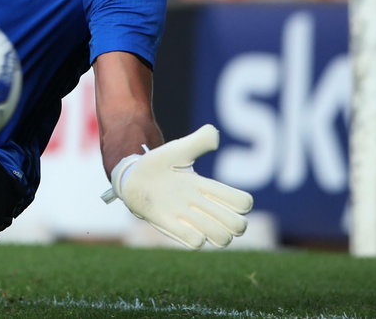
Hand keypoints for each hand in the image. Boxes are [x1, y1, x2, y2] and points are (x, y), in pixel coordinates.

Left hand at [102, 124, 252, 248]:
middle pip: (239, 227)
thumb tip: (214, 133)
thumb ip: (198, 141)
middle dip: (233, 223)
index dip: (240, 202)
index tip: (216, 192)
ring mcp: (188, 220)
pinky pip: (195, 243)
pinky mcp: (171, 227)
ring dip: (214, 231)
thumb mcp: (178, 150)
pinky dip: (193, 236)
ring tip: (195, 219)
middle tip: (211, 211)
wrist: (132, 178)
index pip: (243, 203)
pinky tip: (180, 223)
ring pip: (221, 239)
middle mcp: (203, 208)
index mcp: (208, 189)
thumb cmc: (158, 164)